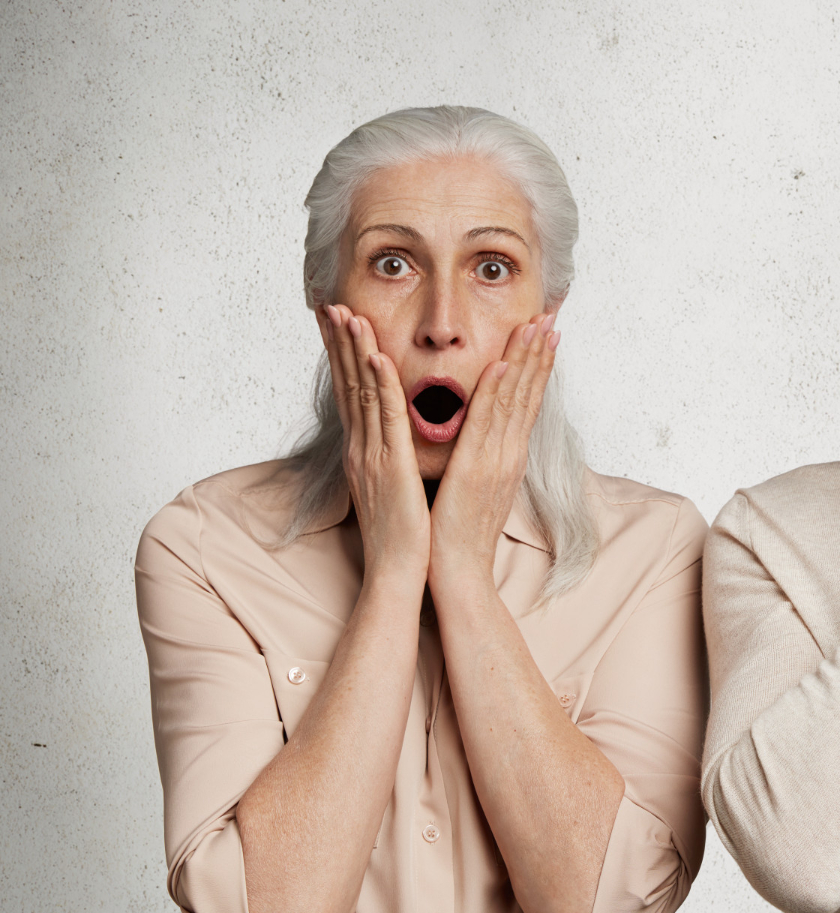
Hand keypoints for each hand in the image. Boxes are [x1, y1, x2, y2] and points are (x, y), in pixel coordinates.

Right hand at [318, 304, 429, 581]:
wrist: (400, 573)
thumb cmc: (402, 534)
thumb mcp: (392, 486)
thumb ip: (389, 457)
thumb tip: (392, 438)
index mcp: (364, 451)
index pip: (350, 393)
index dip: (341, 356)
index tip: (335, 322)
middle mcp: (361, 448)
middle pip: (346, 385)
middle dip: (338, 342)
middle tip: (329, 304)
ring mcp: (372, 456)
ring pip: (361, 394)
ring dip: (356, 352)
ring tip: (348, 313)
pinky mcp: (391, 467)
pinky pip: (385, 420)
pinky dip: (381, 386)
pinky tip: (378, 358)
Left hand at [428, 312, 558, 583]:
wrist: (459, 570)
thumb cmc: (460, 532)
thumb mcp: (477, 487)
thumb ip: (483, 457)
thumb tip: (483, 438)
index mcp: (508, 456)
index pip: (527, 402)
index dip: (538, 367)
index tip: (546, 336)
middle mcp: (509, 453)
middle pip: (528, 393)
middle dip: (539, 353)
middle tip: (550, 316)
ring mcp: (496, 460)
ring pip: (513, 400)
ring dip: (524, 360)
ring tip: (534, 326)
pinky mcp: (476, 469)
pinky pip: (486, 423)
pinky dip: (494, 391)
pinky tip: (499, 364)